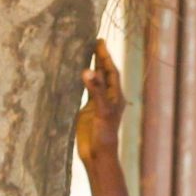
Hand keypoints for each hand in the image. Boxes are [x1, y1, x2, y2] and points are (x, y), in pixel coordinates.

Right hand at [77, 40, 125, 168]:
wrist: (98, 154)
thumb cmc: (104, 134)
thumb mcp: (101, 110)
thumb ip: (96, 90)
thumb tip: (88, 70)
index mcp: (116, 96)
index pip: (111, 71)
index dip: (105, 56)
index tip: (100, 42)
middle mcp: (109, 98)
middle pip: (105, 73)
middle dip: (101, 58)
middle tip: (95, 42)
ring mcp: (98, 103)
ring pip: (96, 81)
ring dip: (93, 68)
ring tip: (87, 52)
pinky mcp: (89, 110)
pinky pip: (87, 91)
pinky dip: (85, 81)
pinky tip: (79, 74)